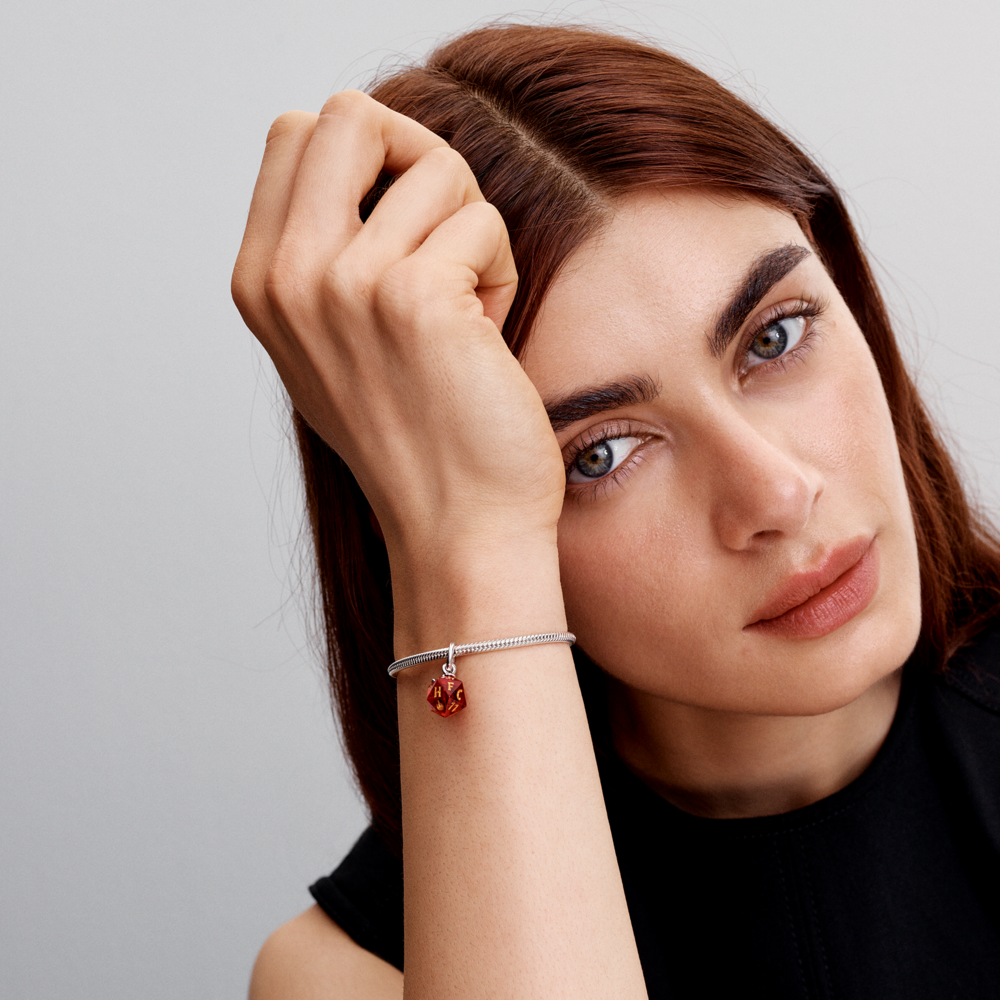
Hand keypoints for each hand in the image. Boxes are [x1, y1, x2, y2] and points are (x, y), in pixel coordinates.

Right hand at [231, 92, 565, 560]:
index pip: (297, 133)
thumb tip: (375, 158)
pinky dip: (499, 268)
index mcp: (260, 281)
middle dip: (416, 158)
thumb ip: (326, 252)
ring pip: (435, 167)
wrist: (456, 526)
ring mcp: (343, 284)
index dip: (369, 159)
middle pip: (349, 114)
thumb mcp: (334, 343)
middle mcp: (287, 276)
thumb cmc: (414, 437)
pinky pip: (481, 220)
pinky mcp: (413, 297)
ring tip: (467, 308)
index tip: (402, 226)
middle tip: (441, 235)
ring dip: (470, 229)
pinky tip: (487, 331)